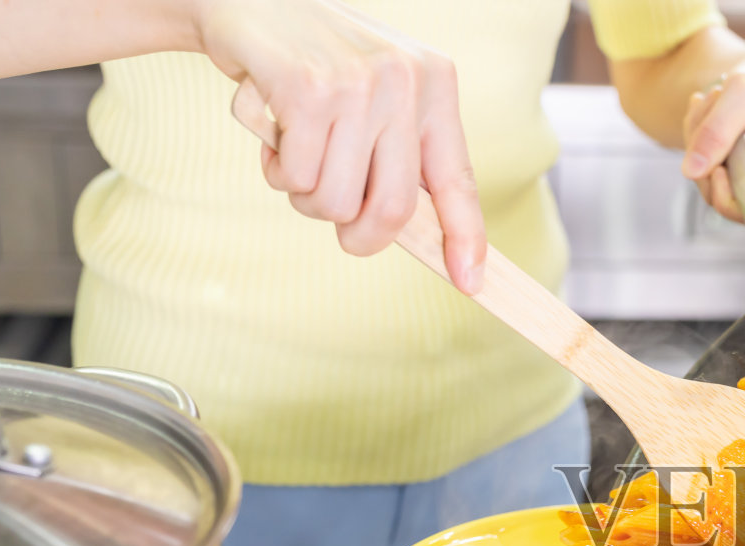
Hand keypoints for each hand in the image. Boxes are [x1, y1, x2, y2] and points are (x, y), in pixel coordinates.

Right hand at [195, 0, 485, 291]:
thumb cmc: (316, 64)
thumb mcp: (377, 96)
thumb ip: (400, 155)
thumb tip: (421, 237)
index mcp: (434, 84)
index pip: (458, 178)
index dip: (465, 236)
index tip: (471, 282)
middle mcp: (405, 80)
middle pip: (391, 209)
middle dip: (358, 235)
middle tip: (335, 219)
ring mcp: (357, 83)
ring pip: (335, 201)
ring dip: (304, 195)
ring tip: (297, 151)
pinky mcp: (307, 88)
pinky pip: (296, 177)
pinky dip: (276, 169)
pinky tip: (274, 130)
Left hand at [680, 35, 744, 222]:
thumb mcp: (741, 91)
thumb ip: (715, 132)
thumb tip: (691, 173)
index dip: (716, 185)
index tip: (707, 146)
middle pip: (734, 199)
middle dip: (708, 159)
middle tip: (703, 107)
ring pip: (732, 189)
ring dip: (710, 152)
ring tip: (710, 105)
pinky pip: (738, 180)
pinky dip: (719, 153)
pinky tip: (717, 119)